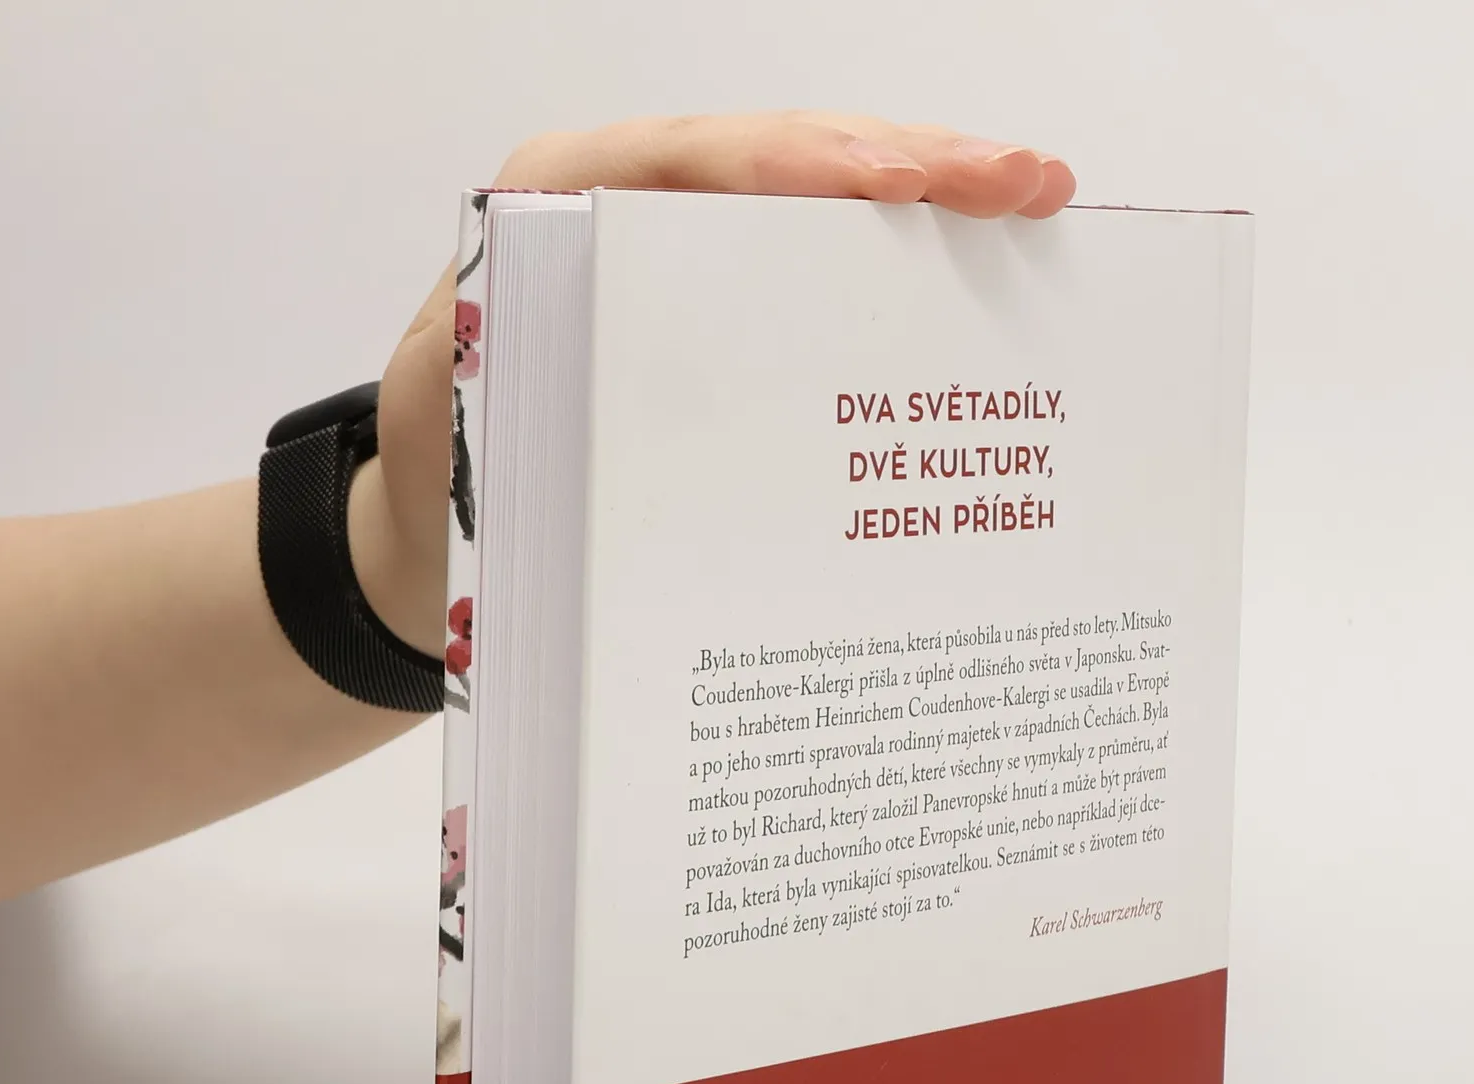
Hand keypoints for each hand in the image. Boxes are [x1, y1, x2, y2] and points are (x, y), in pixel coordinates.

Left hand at [350, 113, 1076, 651]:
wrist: (438, 531)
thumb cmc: (448, 484)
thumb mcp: (459, 433)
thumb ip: (520, 394)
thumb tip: (618, 402)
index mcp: (553, 211)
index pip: (687, 164)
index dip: (797, 168)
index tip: (892, 185)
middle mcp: (629, 213)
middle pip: (782, 162)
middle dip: (910, 164)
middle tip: (1024, 178)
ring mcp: (689, 259)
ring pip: (820, 209)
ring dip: (931, 205)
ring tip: (1034, 198)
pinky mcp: (726, 312)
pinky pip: (821, 274)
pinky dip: (903, 270)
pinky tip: (984, 268)